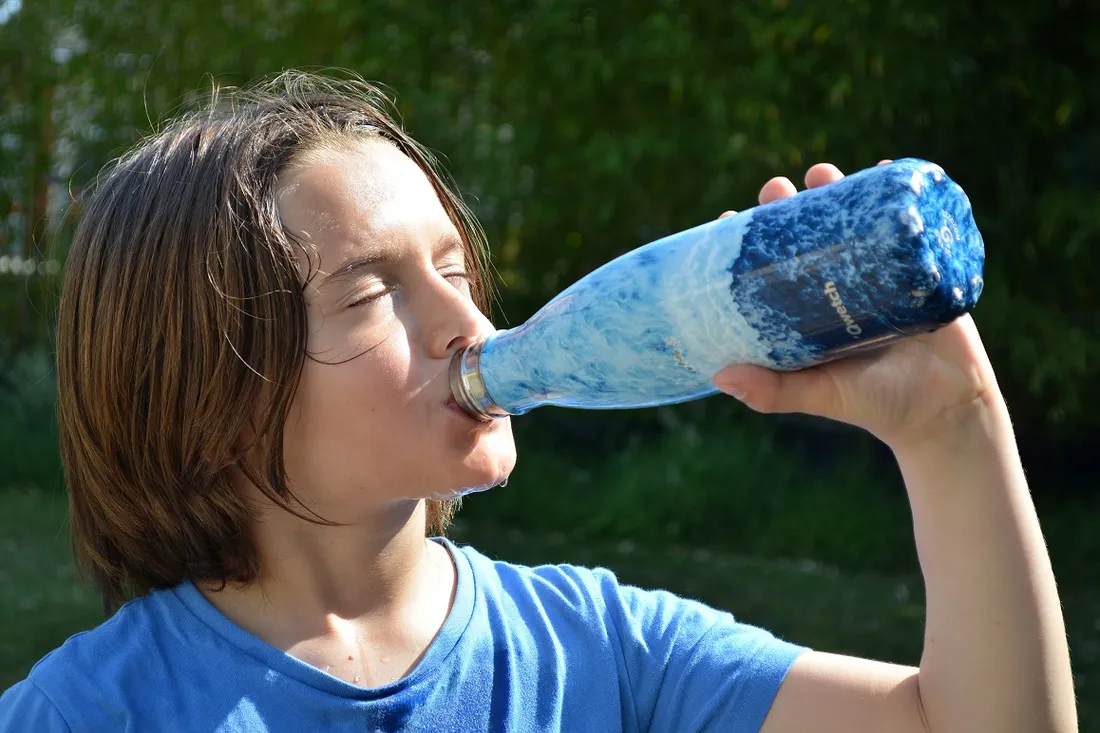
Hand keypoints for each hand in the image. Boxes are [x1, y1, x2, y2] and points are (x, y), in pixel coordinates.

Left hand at [712, 162, 1002, 452]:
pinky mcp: (920, 266)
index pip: (769, 265)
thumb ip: (774, 391)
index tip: (728, 220)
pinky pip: (907, 223)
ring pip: (851, 220)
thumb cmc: (874, 404)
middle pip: (807, 233)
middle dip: (787, 205)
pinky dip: (897, 195)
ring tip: (820, 173)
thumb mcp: (820, 394)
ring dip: (837, 188)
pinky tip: (886, 168)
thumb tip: (719, 375)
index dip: (748, 241)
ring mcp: (879, 271)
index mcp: (806, 309)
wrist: (946, 410)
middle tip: (776, 190)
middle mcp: (838, 284)